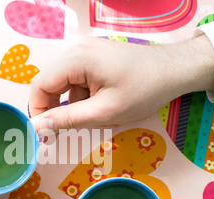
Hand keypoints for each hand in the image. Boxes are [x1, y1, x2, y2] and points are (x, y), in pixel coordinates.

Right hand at [29, 35, 213, 134]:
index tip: (46, 133)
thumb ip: (67, 120)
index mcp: (75, 59)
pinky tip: (103, 104)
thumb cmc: (144, 90)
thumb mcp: (104, 112)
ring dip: (73, 104)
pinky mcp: (95, 57)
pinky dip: (84, 96)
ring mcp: (86, 51)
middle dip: (57, 108)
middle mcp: (76, 50)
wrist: (175, 70)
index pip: (39, 86)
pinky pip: (78, 80)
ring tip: (96, 115)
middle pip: (50, 83)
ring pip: (64, 84)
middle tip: (69, 130)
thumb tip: (38, 128)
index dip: (38, 111)